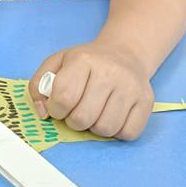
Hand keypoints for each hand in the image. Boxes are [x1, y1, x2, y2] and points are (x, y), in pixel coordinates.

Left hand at [28, 42, 153, 140]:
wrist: (124, 53)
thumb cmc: (86, 62)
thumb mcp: (57, 63)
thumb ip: (39, 85)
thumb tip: (43, 113)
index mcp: (83, 60)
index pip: (64, 97)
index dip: (56, 110)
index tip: (58, 107)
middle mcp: (110, 72)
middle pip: (83, 118)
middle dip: (74, 122)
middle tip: (76, 112)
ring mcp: (131, 87)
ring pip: (106, 129)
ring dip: (95, 128)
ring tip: (95, 113)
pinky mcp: (147, 101)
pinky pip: (129, 133)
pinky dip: (117, 132)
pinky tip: (112, 116)